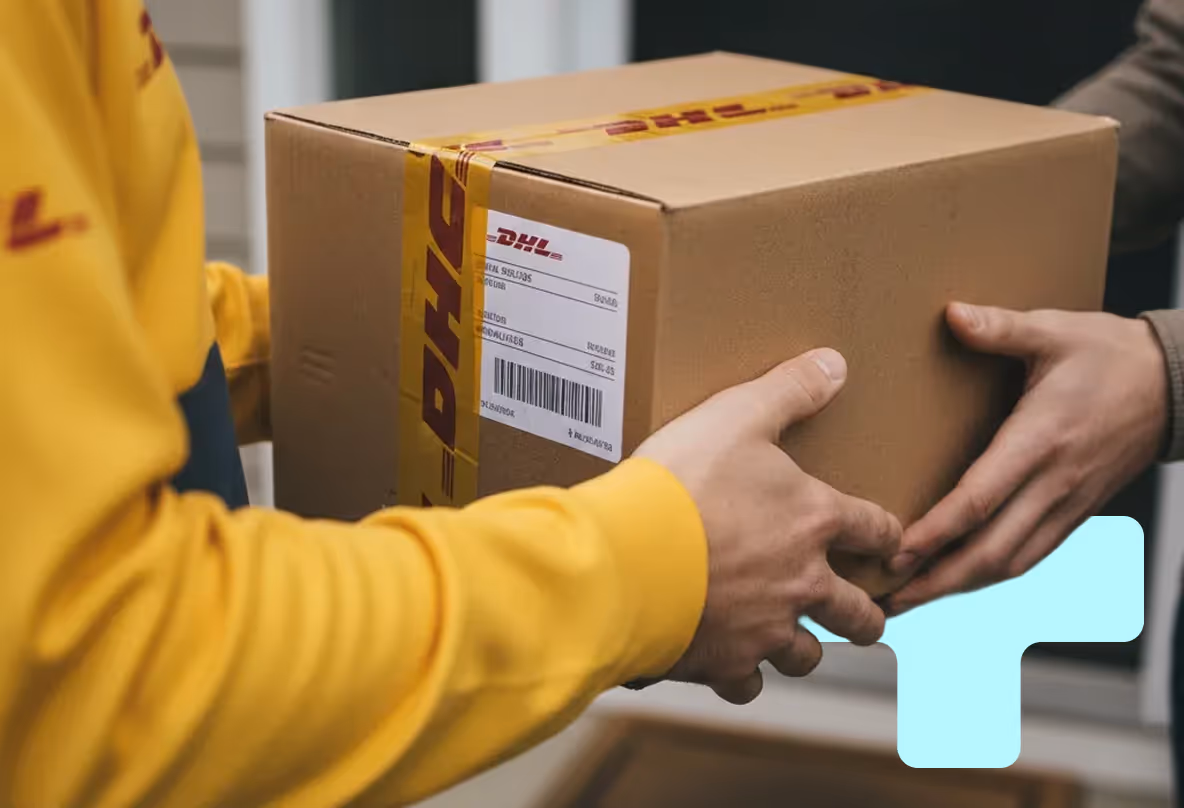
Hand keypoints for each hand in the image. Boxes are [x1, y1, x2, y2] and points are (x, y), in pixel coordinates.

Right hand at [635, 349, 902, 703]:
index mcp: (814, 521)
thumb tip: (835, 363)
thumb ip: (788, 389)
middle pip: (861, 612)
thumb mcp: (735, 415)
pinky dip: (741, 677)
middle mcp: (803, 582)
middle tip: (864, 612)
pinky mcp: (724, 662)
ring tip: (796, 641)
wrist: (628, 558)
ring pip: (809, 656)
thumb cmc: (681, 484)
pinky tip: (728, 664)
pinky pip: (746, 685)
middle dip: (868, 614)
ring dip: (807, 648)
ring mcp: (766, 629)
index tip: (887, 539)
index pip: (878, 530)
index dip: (887, 534)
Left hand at [884, 303, 1168, 615]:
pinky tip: (956, 583)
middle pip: (991, 551)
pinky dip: (989, 576)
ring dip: (958, 588)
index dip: (936, 533)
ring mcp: (1067, 504)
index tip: (894, 552)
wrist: (1179, 385)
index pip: (981, 499)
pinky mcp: (1075, 513)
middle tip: (885, 600)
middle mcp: (1054, 483)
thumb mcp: (1055, 329)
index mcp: (1041, 439)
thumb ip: (1001, 327)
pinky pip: (1029, 556)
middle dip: (936, 580)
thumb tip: (951, 313)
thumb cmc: (1110, 354)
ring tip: (908, 601)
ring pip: (1011, 563)